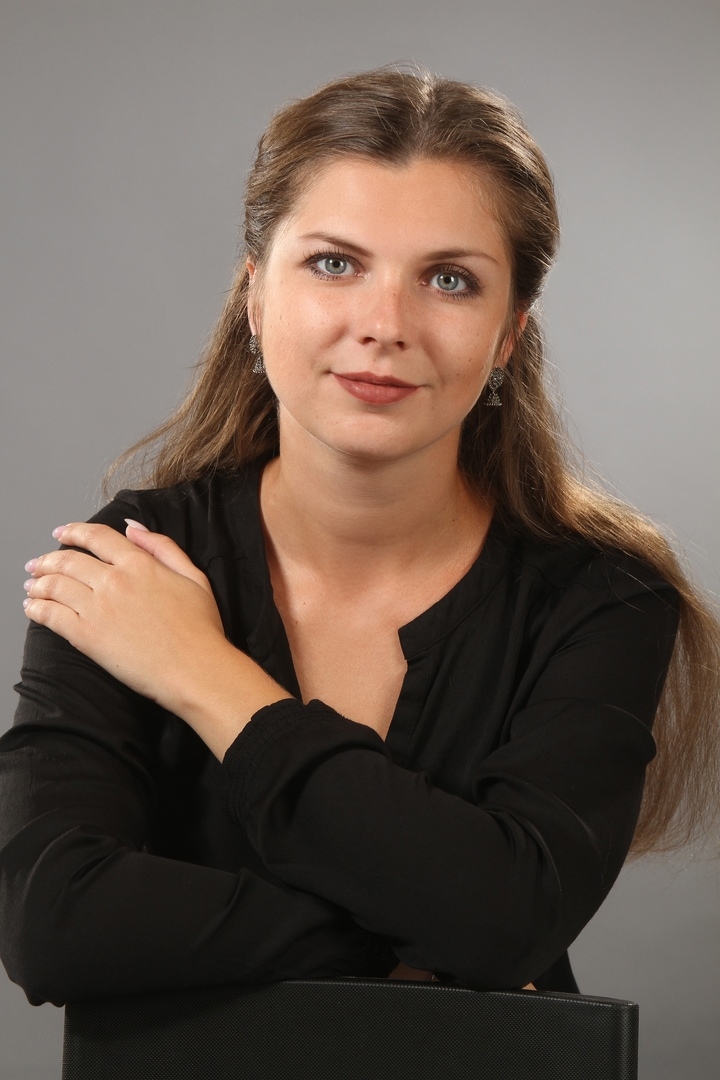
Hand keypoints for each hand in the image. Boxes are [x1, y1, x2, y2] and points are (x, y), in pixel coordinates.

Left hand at [23, 521, 226, 712]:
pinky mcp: (87, 636)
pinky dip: (37, 608)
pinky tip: (32, 608)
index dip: (74, 531)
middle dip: (48, 560)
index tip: (62, 533)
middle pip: (68, 560)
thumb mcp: (194, 576)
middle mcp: (115, 581)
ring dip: (38, 583)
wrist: (195, 669)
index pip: (97, 537)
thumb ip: (163, 547)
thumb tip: (133, 528)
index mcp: (140, 564)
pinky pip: (51, 616)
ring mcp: (98, 608)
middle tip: (38, 564)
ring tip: (32, 586)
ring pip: (55, 585)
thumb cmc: (201, 628)